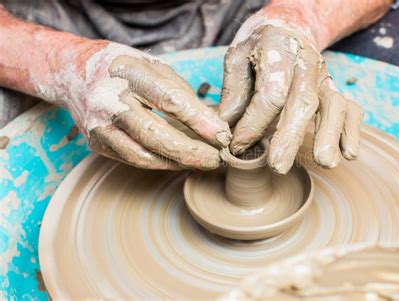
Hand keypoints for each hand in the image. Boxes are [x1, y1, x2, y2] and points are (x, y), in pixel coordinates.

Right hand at [54, 43, 231, 169]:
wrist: (75, 74)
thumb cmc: (125, 69)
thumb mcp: (155, 68)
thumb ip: (182, 94)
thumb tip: (214, 125)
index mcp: (128, 73)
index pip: (169, 100)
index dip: (200, 121)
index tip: (223, 136)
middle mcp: (109, 101)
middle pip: (155, 135)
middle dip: (192, 152)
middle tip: (218, 159)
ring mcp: (99, 126)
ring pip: (144, 156)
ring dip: (179, 163)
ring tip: (204, 162)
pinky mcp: (97, 144)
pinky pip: (134, 160)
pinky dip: (162, 163)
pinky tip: (181, 161)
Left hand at [218, 15, 363, 173]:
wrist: (289, 26)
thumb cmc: (259, 47)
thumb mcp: (238, 57)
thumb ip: (233, 90)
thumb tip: (229, 125)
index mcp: (278, 49)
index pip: (270, 92)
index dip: (254, 123)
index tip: (238, 145)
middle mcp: (306, 62)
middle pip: (303, 102)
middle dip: (290, 137)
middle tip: (277, 165)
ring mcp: (324, 76)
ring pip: (333, 105)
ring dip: (329, 136)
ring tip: (324, 162)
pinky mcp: (334, 88)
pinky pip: (351, 109)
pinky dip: (352, 131)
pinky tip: (349, 153)